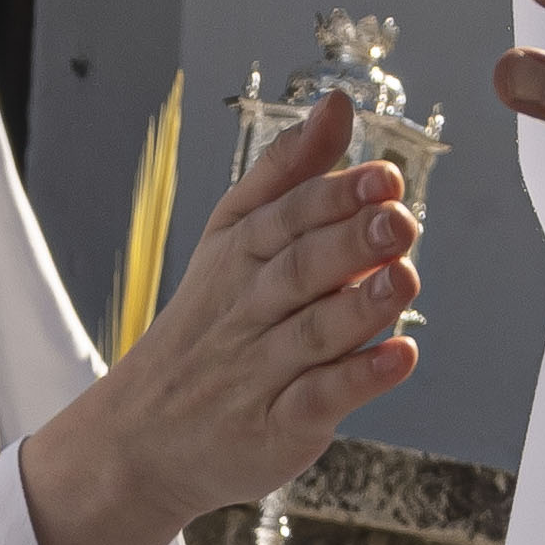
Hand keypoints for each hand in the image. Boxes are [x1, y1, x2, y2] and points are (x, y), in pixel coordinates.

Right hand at [15, 92, 420, 544]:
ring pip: (310, 335)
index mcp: (236, 258)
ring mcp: (258, 373)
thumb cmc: (206, 330)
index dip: (333, 197)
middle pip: (297, 271)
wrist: (139, 440)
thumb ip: (287, 174)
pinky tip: (399, 357)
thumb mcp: (231, 240)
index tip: (382, 177)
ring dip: (360, 308)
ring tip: (406, 279)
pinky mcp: (273, 429)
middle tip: (399, 220)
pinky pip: (315, 401)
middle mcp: (246, 312)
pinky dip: (358, 380)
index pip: (283, 220)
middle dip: (349, 243)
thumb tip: (336, 104)